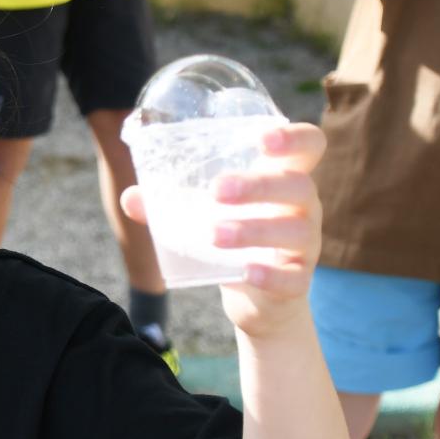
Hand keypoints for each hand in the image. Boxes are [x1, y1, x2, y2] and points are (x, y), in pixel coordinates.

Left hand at [120, 123, 325, 340]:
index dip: (293, 136)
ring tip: (214, 234)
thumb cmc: (237, 240)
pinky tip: (247, 273)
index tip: (263, 139)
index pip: (309, 145)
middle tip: (216, 191)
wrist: (261, 302)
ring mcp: (305, 245)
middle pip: (300, 185)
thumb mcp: (208, 217)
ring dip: (253, 230)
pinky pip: (294, 278)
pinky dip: (270, 275)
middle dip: (259, 185)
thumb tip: (130, 196)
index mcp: (284, 179)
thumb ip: (172, 204)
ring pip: (295, 231)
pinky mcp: (298, 281)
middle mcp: (303, 207)